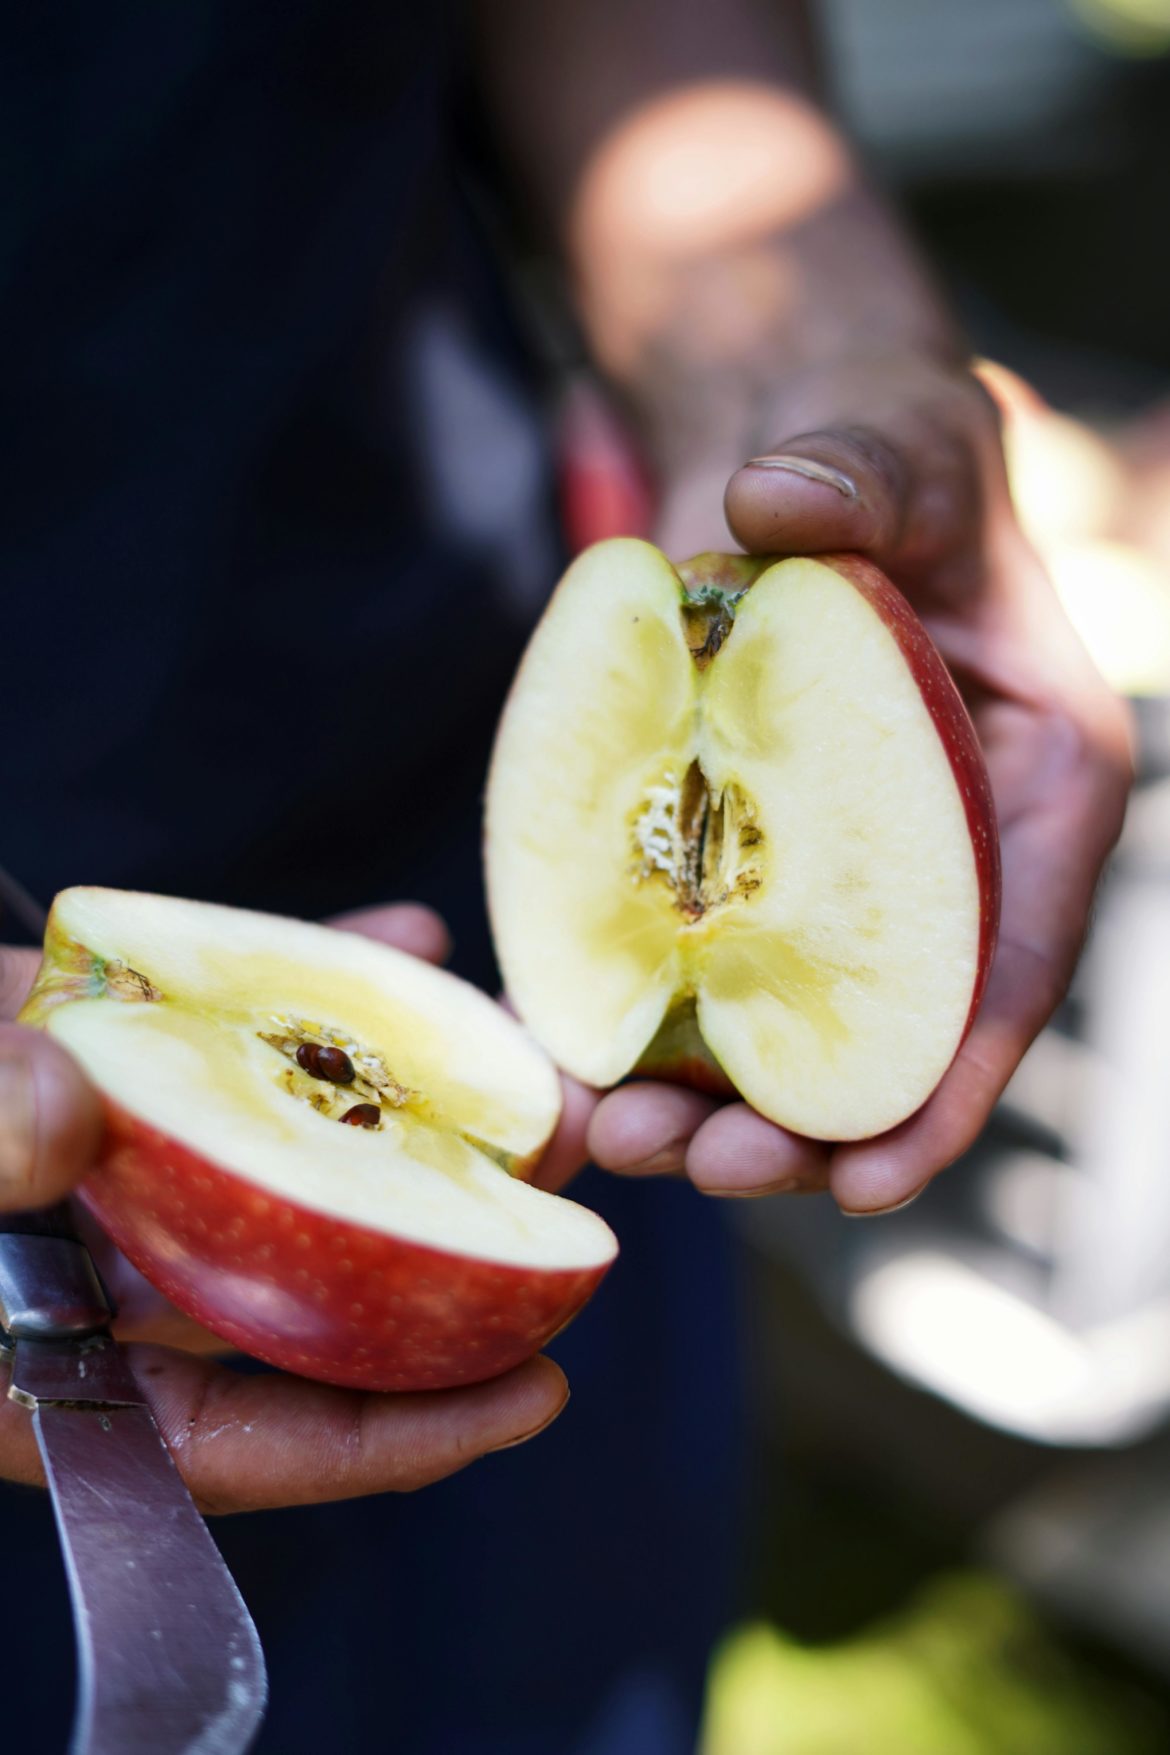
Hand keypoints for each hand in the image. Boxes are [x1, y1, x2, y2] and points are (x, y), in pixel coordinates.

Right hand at [0, 903, 567, 1511]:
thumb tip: (73, 1106)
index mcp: (47, 1366)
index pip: (240, 1436)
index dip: (389, 1435)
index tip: (535, 1396)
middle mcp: (104, 1267)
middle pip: (307, 1276)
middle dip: (453, 1222)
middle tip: (567, 1162)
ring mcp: (116, 1152)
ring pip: (295, 1141)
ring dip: (413, 1089)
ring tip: (515, 1040)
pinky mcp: (110, 1046)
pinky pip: (240, 1024)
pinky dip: (319, 982)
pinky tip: (408, 937)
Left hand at [579, 352, 1132, 1214]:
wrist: (787, 465)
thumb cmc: (878, 451)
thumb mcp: (890, 446)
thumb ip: (860, 474)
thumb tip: (784, 505)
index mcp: (1037, 788)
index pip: (1009, 965)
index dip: (946, 1088)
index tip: (869, 1186)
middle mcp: (946, 857)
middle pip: (891, 1034)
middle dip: (804, 1125)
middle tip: (697, 1167)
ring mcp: (837, 873)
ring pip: (791, 1026)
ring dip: (714, 1101)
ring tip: (619, 1133)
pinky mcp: (743, 861)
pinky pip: (704, 964)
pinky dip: (649, 1023)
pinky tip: (576, 1060)